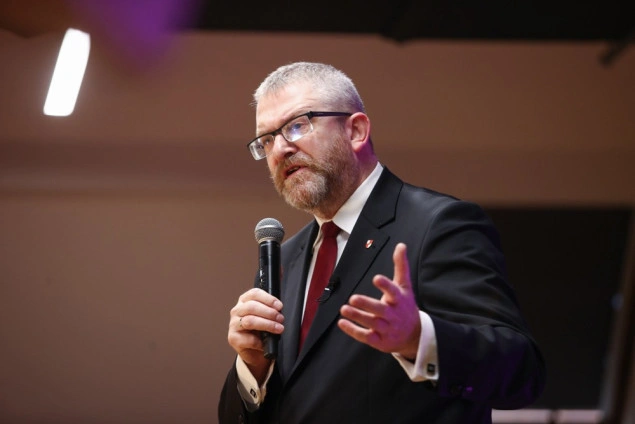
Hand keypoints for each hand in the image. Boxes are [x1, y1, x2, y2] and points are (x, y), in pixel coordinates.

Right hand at [227, 288, 284, 382]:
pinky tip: (266, 343)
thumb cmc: (261, 330)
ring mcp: (233, 324)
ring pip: (250, 321)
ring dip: (267, 325)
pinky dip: (260, 342)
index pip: (254, 294)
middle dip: (269, 313)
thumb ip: (270, 310)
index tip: (279, 306)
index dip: (268, 299)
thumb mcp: (265, 317)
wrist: (254, 351)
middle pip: (251, 307)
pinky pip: (248, 339)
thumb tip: (278, 310)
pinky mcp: (233, 338)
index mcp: (244, 301)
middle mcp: (237, 311)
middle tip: (280, 319)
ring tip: (278, 329)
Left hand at [338, 243, 420, 359]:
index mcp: (399, 300)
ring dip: (357, 316)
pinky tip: (342, 323)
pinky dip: (353, 331)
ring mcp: (387, 329)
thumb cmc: (405, 306)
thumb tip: (400, 245)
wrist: (414, 335)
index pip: (394, 292)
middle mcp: (394, 315)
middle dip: (367, 304)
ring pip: (371, 323)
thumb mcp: (405, 286)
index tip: (376, 278)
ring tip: (344, 308)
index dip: (385, 286)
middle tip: (353, 298)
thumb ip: (401, 266)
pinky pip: (366, 336)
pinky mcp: (380, 341)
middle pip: (380, 310)